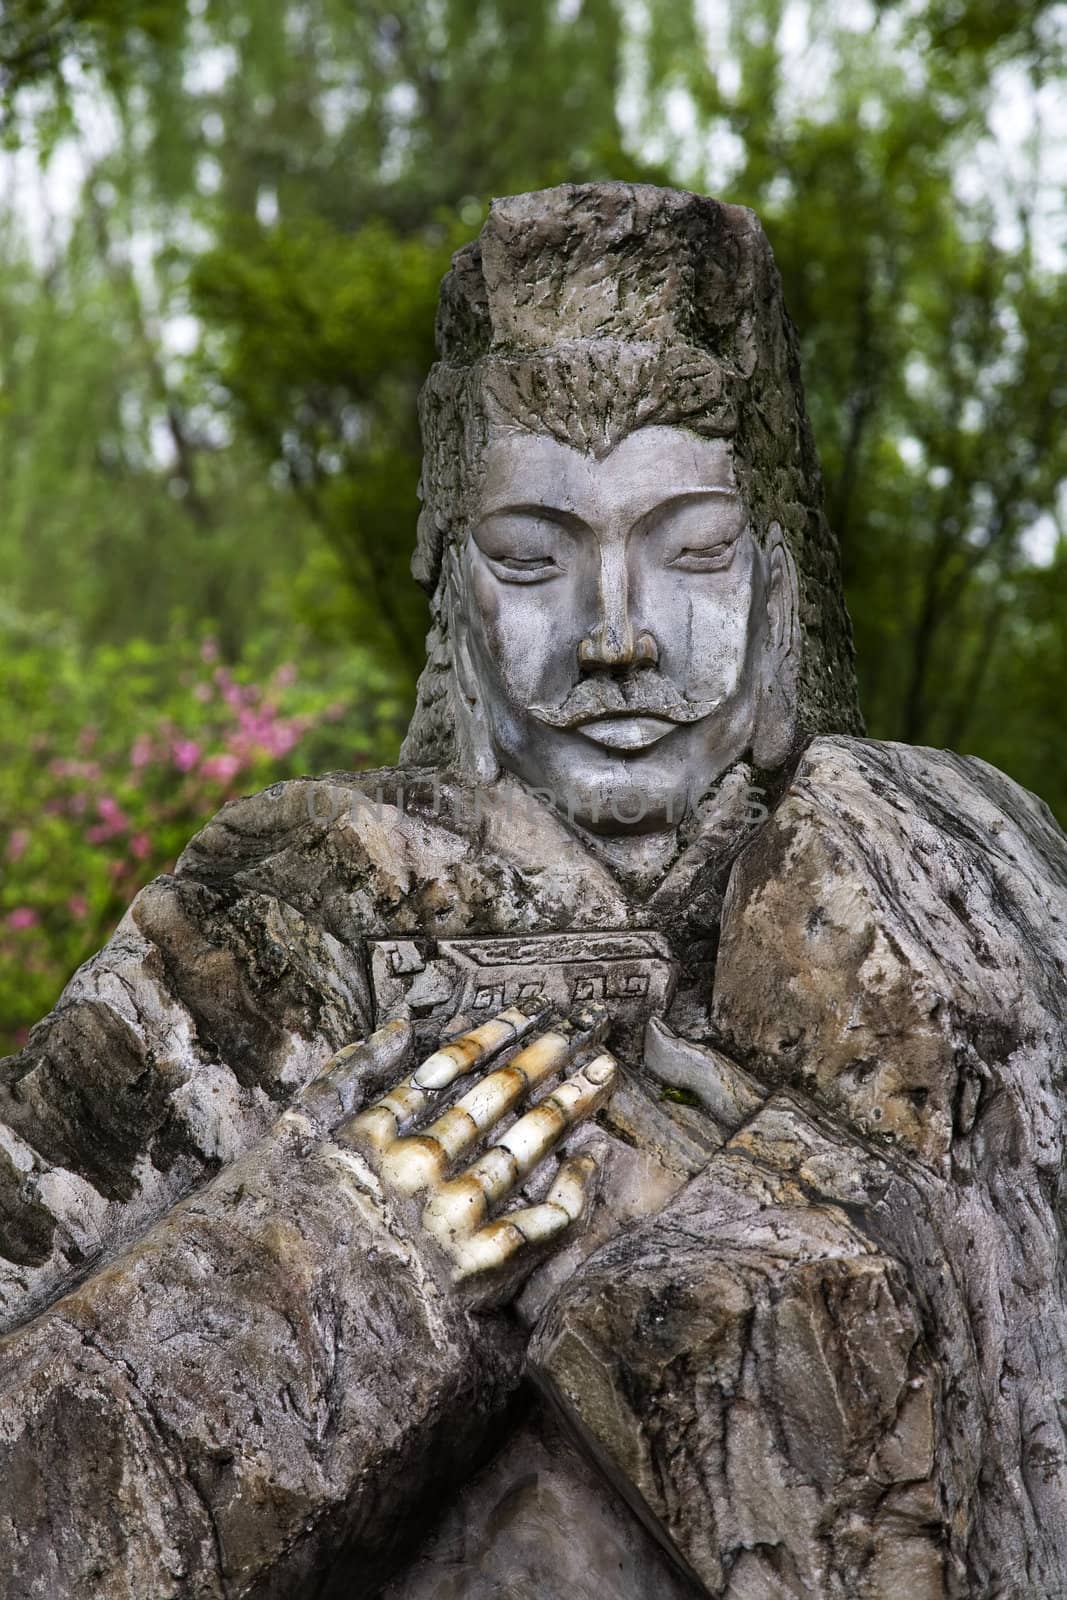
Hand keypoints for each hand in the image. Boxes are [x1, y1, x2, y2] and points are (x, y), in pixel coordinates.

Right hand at [300, 1004, 617, 1303]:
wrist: (280, 1333)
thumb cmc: (279, 1234)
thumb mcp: (290, 1137)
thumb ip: (344, 1075)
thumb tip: (403, 1026)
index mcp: (377, 1131)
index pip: (451, 1068)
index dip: (495, 1035)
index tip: (528, 1013)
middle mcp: (422, 1166)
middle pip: (499, 1099)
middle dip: (546, 1060)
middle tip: (585, 1032)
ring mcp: (454, 1216)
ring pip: (527, 1146)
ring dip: (569, 1106)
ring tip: (603, 1075)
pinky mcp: (479, 1270)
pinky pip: (541, 1221)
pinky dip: (570, 1189)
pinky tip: (589, 1160)